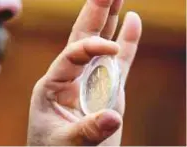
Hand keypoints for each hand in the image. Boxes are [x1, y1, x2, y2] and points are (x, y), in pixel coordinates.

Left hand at [27, 0, 141, 145]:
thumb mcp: (67, 143)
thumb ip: (89, 130)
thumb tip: (113, 118)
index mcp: (53, 85)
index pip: (73, 53)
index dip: (94, 46)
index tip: (114, 48)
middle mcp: (71, 77)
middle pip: (83, 37)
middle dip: (95, 12)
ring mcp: (91, 80)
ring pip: (101, 44)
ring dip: (110, 19)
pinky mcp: (107, 88)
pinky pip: (119, 61)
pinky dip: (127, 42)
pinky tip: (133, 21)